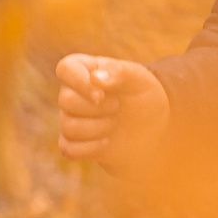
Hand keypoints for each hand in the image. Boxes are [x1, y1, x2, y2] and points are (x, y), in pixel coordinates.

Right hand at [55, 54, 169, 166]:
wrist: (151, 128)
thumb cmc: (143, 96)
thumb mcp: (140, 79)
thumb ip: (119, 72)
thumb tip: (95, 77)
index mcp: (85, 69)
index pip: (66, 68)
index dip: (79, 82)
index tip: (101, 96)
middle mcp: (72, 92)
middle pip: (66, 100)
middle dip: (97, 109)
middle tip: (118, 107)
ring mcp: (70, 118)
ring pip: (68, 126)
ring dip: (97, 128)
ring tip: (115, 123)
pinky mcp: (72, 143)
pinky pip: (67, 149)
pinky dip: (89, 148)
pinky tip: (106, 142)